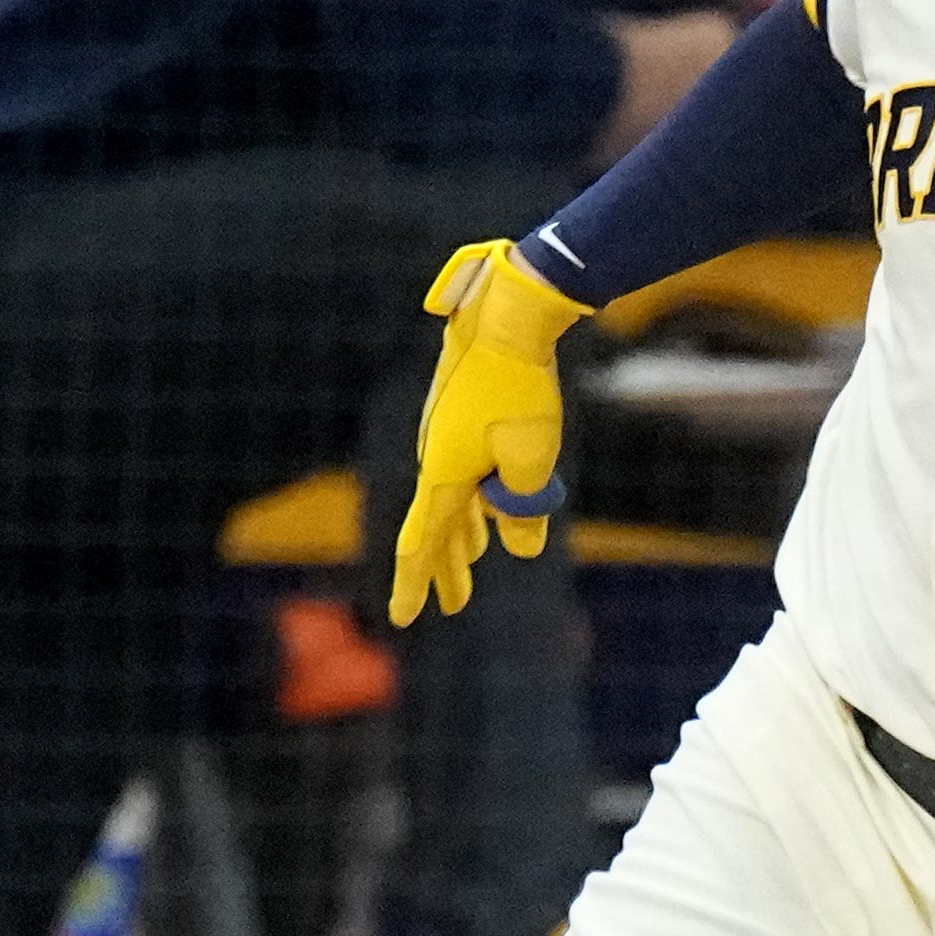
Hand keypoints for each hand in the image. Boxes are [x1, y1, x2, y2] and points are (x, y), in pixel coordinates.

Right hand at [387, 240, 591, 626]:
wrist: (508, 316)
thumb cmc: (520, 387)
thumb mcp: (532, 459)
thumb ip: (523, 509)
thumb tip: (519, 542)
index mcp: (442, 474)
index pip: (420, 543)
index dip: (414, 585)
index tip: (402, 620)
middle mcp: (434, 458)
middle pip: (438, 528)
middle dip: (447, 569)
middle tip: (454, 606)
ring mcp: (443, 435)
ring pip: (453, 499)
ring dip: (463, 535)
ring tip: (472, 564)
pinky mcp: (458, 416)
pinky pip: (463, 472)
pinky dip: (474, 500)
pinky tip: (489, 509)